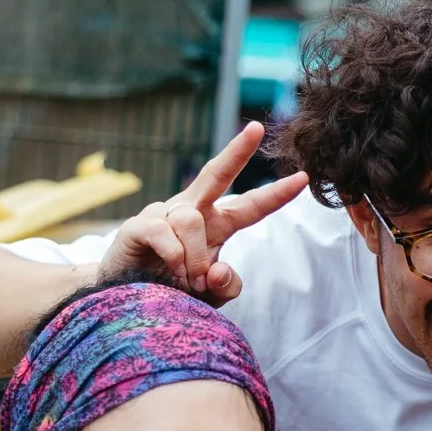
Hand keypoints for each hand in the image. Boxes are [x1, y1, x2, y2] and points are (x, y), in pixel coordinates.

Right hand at [100, 121, 309, 300]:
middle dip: (237, 151)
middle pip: (216, 174)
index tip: (304, 178)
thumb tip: (219, 269)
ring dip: (195, 257)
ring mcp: (164, 214)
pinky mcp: (138, 226)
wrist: (127, 301)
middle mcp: (192, 211)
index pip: (251, 206)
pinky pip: (163, 231)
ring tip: (189, 282)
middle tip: (256, 129)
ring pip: (192, 220)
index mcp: (216, 224)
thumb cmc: (173, 292)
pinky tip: (172, 271)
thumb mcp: (210, 297)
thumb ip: (227, 287)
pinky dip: (173, 255)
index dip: (276, 194)